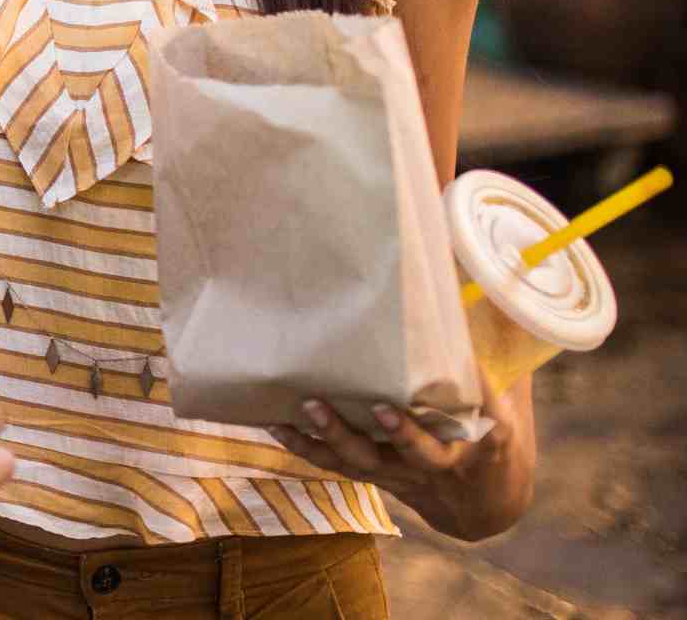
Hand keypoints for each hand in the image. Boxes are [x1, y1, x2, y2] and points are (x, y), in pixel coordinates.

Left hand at [267, 367, 534, 541]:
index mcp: (486, 435)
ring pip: (369, 461)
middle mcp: (444, 460)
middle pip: (422, 453)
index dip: (478, 393)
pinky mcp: (374, 474)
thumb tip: (470, 284)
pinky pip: (337, 465)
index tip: (465, 374)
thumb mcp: (507, 396)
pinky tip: (277, 424)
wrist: (483, 501)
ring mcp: (405, 472)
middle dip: (401, 433)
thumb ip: (489, 351)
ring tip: (309, 406)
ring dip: (338, 436)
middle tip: (379, 407)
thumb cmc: (491, 429)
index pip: (482, 414)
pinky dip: (306, 447)